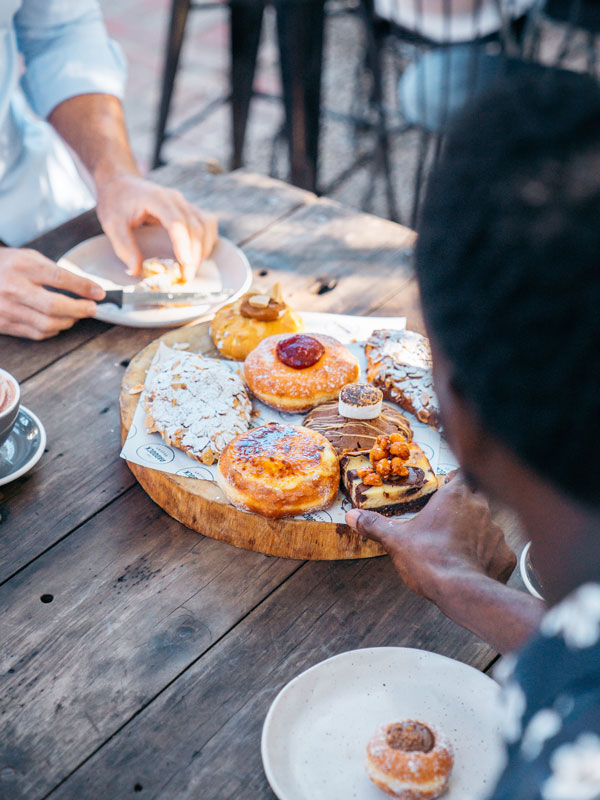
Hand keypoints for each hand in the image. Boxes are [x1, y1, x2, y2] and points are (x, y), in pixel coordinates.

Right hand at [0, 248, 104, 339]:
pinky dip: (53, 331)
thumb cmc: (7, 266)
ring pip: (47, 324)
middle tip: (92, 309)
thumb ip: (55, 272)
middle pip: (54, 305)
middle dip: (79, 309)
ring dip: (68, 322)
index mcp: (22, 266)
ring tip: (76, 316)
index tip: (99, 293)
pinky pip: (36, 333)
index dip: (83, 287)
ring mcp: (6, 308)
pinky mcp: (4, 324)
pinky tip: (58, 323)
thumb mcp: (29, 258)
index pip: (59, 278)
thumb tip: (85, 288)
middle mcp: (13, 288)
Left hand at [95, 174, 217, 279]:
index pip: (176, 221)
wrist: (121, 183)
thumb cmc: (116, 202)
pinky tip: (199, 256)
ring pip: (205, 225)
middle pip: (195, 226)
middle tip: (187, 277)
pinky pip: (207, 223)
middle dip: (195, 254)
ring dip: (203, 249)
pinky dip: (207, 240)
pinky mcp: (189, 209)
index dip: (183, 243)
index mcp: (156, 198)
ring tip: (192, 269)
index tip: (185, 263)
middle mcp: (175, 199)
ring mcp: (185, 203)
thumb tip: (136, 271)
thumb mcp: (112, 224)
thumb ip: (124, 247)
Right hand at [346, 474, 515, 604]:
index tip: (445, 488)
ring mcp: (496, 531)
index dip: (453, 481)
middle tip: (444, 523)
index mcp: (454, 496)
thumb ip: (374, 525)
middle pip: (474, 498)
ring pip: (486, 524)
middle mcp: (480, 507)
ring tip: (456, 548)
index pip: (460, 475)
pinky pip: (496, 550)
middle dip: (462, 508)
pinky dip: (486, 556)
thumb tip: (352, 516)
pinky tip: (471, 565)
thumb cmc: (430, 560)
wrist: (461, 591)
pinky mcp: (505, 554)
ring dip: (475, 532)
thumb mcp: (395, 540)